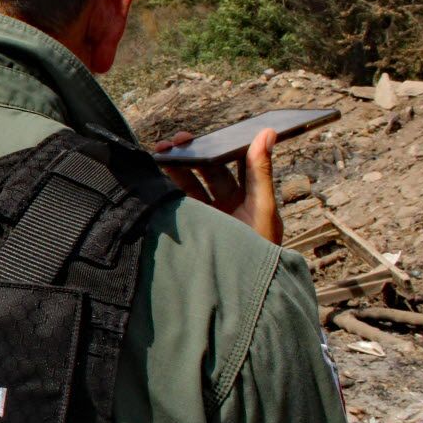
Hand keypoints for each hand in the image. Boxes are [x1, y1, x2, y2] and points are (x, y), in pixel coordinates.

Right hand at [153, 129, 282, 243]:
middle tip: (177, 141)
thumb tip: (267, 133)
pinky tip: (155, 175)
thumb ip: (260, 171)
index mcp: (250, 196)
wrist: (238, 289)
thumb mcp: (262, 207)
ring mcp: (208, 214)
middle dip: (194, 153)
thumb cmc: (259, 249)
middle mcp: (228, 203)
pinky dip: (165, 187)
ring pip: (189, 183)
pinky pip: (176, 202)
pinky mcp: (191, 225)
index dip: (224, 144)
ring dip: (176, 166)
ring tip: (161, 153)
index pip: (237, 162)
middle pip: (209, 170)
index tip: (212, 132)